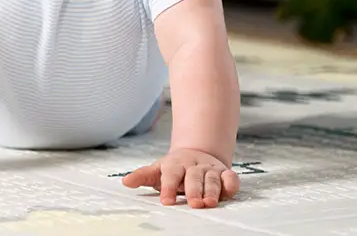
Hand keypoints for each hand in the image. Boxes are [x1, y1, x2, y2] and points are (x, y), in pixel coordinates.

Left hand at [122, 148, 239, 207]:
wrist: (196, 154)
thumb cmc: (174, 169)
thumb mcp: (157, 170)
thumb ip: (142, 176)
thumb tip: (125, 182)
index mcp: (175, 165)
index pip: (171, 175)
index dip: (168, 187)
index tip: (166, 201)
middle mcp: (193, 166)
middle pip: (193, 177)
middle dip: (193, 190)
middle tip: (193, 203)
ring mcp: (210, 169)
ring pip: (212, 178)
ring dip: (211, 190)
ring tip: (209, 202)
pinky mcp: (225, 173)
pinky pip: (231, 177)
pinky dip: (231, 183)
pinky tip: (229, 191)